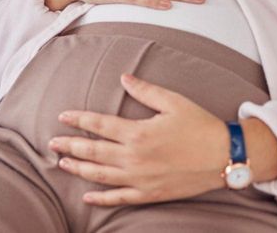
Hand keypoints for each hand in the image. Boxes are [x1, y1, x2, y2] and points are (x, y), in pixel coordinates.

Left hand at [49, 73, 230, 205]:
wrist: (224, 157)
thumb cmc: (200, 126)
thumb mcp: (173, 101)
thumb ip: (145, 90)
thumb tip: (124, 78)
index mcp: (138, 133)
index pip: (99, 125)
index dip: (79, 119)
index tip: (62, 116)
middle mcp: (134, 158)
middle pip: (93, 151)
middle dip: (70, 145)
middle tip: (51, 142)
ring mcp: (140, 179)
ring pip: (101, 175)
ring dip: (79, 169)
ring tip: (62, 162)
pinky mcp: (149, 193)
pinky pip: (119, 198)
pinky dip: (101, 198)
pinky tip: (87, 195)